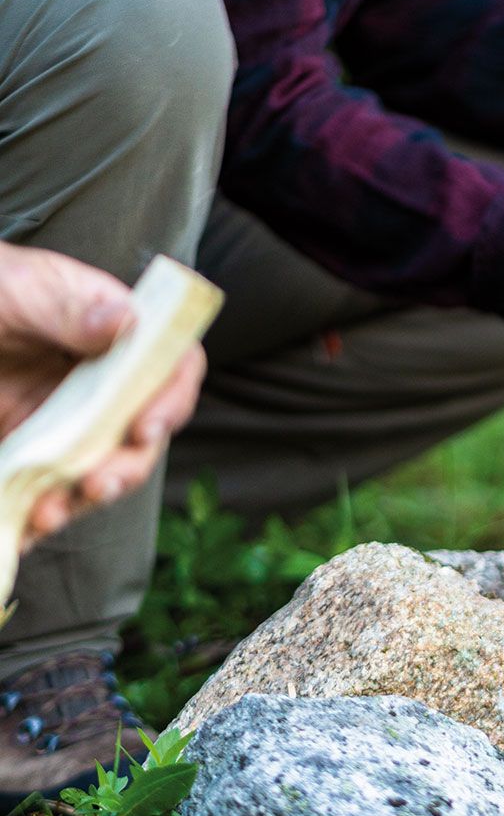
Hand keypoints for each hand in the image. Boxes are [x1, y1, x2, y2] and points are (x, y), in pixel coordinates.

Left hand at [0, 247, 204, 544]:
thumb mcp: (18, 289)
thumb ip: (67, 309)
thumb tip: (127, 320)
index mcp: (116, 334)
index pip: (173, 367)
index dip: (172, 401)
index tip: (144, 429)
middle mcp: (104, 382)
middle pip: (144, 434)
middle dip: (126, 468)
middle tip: (93, 485)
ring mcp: (71, 418)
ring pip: (101, 469)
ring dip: (82, 499)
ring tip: (47, 513)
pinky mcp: (35, 447)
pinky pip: (51, 487)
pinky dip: (42, 511)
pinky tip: (23, 525)